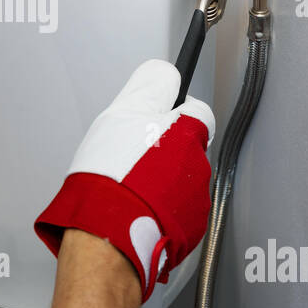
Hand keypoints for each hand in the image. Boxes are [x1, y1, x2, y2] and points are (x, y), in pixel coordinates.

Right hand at [34, 59, 215, 302]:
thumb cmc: (113, 177)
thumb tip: (166, 73)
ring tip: (129, 189)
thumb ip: (151, 86)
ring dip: (160, 184)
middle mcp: (199, 168)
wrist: (107, 234)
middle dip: (163, 152)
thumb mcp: (123, 113)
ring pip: (179, 184)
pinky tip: (134, 211)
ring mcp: (196, 203)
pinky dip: (159, 212)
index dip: (172, 114)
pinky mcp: (188, 233)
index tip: (154, 119)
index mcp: (189, 134)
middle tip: (131, 159)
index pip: (196, 111)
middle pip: (185, 149)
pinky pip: (175, 214)